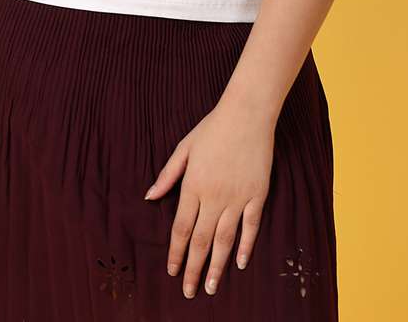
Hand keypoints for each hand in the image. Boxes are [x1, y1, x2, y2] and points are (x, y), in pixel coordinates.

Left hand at [144, 101, 275, 297]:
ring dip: (216, 266)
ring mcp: (237, 197)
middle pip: (201, 240)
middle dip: (193, 268)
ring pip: (225, 240)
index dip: (176, 253)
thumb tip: (150, 197)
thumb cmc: (212, 129)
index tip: (172, 271)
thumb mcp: (184, 148)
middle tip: (189, 292)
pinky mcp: (256, 195)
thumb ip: (168, 175)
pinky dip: (246, 246)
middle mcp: (214, 196)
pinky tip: (241, 263)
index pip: (181, 228)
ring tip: (210, 287)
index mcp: (193, 185)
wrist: (247, 114)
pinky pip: (250, 226)